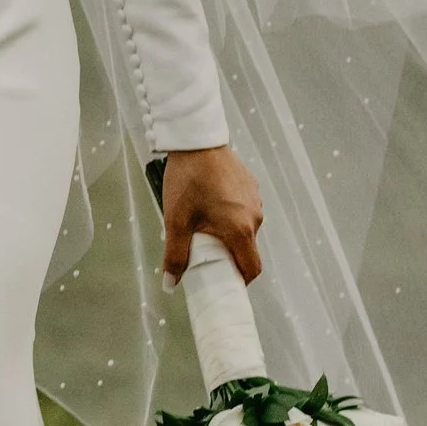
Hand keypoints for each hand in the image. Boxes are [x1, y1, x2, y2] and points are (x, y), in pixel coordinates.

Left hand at [158, 144, 262, 288]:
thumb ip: (175, 255)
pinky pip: (245, 211)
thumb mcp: (176, 221)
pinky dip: (232, 217)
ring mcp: (256, 201)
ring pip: (246, 229)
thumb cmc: (187, 180)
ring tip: (203, 225)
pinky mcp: (252, 188)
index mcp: (240, 229)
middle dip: (228, 256)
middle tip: (204, 253)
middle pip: (247, 249)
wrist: (197, 142)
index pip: (251, 268)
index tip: (224, 282)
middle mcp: (255, 217)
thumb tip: (170, 283)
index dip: (239, 281)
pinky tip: (210, 206)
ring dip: (229, 234)